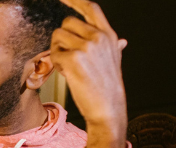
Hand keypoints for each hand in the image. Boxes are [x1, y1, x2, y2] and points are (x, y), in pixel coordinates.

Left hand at [51, 0, 128, 147]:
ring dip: (57, 51)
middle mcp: (99, 37)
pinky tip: (67, 73)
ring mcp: (86, 47)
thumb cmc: (107, 88)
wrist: (108, 109)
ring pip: (57, 37)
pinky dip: (56, 64)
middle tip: (67, 55)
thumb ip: (113, 46)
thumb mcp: (114, 61)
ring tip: (69, 66)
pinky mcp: (73, 59)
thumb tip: (121, 41)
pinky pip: (54, 54)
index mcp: (109, 35)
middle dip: (62, 38)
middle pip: (67, 23)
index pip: (91, 8)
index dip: (76, 1)